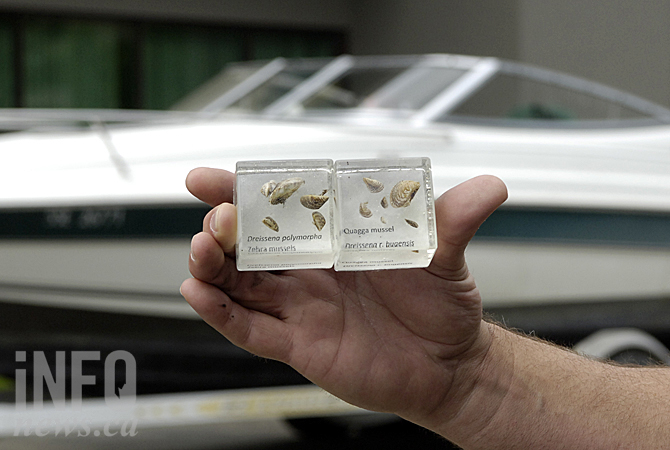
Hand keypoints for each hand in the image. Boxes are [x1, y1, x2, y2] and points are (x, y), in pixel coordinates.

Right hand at [180, 167, 507, 426]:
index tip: (208, 178)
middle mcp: (309, 271)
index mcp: (333, 240)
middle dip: (224, 229)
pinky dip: (223, 313)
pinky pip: (252, 329)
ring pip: (240, 285)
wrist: (450, 365)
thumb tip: (492, 186)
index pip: (277, 210)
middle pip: (248, 246)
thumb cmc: (442, 306)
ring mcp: (300, 308)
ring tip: (200, 252)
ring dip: (213, 268)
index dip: (240, 193)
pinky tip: (200, 295)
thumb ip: (455, 220)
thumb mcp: (446, 255)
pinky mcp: (300, 345)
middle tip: (218, 221)